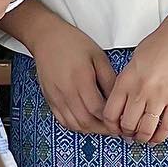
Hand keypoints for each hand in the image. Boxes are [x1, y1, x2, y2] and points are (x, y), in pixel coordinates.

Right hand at [24, 16, 117, 134]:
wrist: (45, 37)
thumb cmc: (71, 43)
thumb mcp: (98, 56)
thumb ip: (109, 79)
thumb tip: (119, 99)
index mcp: (81, 80)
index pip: (99, 111)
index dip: (112, 121)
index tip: (121, 121)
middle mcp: (66, 91)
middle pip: (87, 122)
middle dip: (104, 129)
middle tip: (115, 128)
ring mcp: (56, 96)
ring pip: (75, 124)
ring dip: (90, 129)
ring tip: (101, 126)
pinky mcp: (49, 98)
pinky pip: (62, 120)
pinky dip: (76, 126)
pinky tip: (85, 121)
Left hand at [101, 12, 167, 145]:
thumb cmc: (155, 48)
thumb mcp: (131, 63)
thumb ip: (125, 83)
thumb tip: (120, 105)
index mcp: (125, 80)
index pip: (110, 112)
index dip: (110, 125)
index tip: (113, 128)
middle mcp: (140, 91)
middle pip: (127, 124)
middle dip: (126, 133)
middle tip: (128, 133)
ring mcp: (160, 97)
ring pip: (146, 129)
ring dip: (142, 137)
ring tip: (142, 137)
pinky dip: (161, 136)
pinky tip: (157, 137)